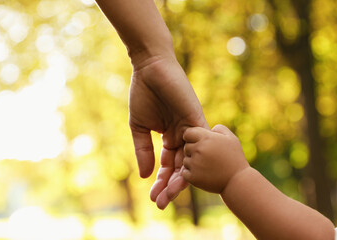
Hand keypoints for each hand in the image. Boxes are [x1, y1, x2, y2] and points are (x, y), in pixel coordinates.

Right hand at [129, 55, 207, 208]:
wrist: (150, 69)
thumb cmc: (144, 94)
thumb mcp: (140, 128)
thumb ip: (144, 151)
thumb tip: (146, 176)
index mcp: (171, 136)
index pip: (168, 164)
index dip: (161, 181)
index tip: (153, 198)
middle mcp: (183, 135)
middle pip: (180, 166)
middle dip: (170, 185)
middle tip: (161, 203)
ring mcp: (191, 128)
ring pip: (189, 159)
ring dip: (180, 178)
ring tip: (169, 196)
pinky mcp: (196, 119)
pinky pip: (197, 144)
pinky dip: (191, 160)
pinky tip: (183, 178)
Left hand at [182, 125, 248, 192]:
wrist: (238, 181)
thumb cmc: (235, 159)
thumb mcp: (231, 139)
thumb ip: (220, 129)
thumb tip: (210, 129)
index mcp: (206, 138)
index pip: (187, 133)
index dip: (192, 138)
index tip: (199, 143)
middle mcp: (198, 149)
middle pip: (186, 147)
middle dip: (193, 151)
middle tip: (206, 157)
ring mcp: (195, 164)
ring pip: (185, 160)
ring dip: (192, 163)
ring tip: (207, 166)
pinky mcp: (193, 177)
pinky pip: (185, 173)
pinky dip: (192, 174)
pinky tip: (204, 174)